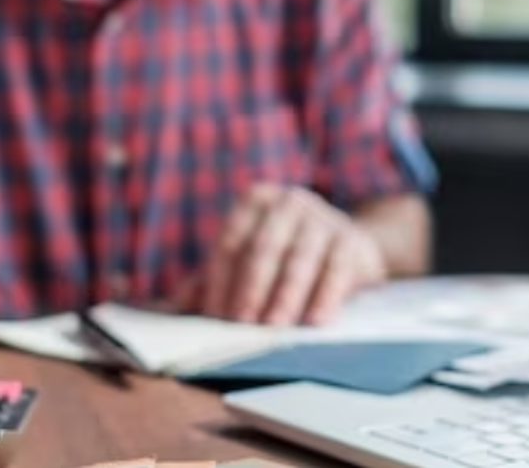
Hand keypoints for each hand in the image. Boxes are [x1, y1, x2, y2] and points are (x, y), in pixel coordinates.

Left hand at [186, 184, 387, 325]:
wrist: (350, 244)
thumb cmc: (287, 254)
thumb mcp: (250, 259)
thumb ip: (213, 278)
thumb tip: (177, 305)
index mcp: (255, 201)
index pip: (230, 241)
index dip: (220, 279)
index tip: (214, 315)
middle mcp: (287, 201)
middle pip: (262, 248)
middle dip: (251, 289)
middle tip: (242, 323)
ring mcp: (321, 217)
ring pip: (299, 260)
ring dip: (285, 296)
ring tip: (274, 327)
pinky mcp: (349, 240)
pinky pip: (335, 270)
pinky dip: (324, 298)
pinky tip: (315, 321)